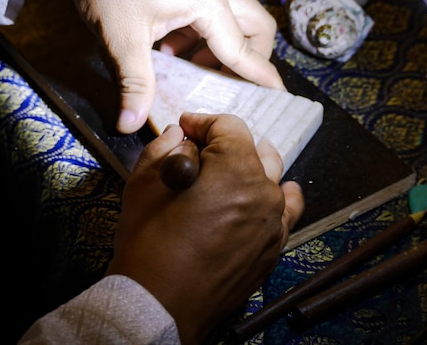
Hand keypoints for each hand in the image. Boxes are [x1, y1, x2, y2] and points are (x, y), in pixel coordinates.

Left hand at [15, 0, 284, 133]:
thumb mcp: (121, 39)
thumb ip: (134, 84)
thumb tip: (130, 125)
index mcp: (209, 1)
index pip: (245, 49)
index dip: (263, 78)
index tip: (280, 98)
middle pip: (257, 27)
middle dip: (252, 60)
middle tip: (230, 85)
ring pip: (238, 19)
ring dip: (225, 48)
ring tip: (197, 71)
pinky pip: (214, 14)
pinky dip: (204, 37)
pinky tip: (173, 51)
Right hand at [106, 113, 303, 343]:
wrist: (159, 304)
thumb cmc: (148, 243)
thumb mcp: (143, 184)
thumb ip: (164, 147)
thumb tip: (181, 136)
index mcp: (235, 168)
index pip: (229, 126)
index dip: (203, 121)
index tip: (185, 128)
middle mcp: (264, 191)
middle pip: (255, 150)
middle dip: (226, 144)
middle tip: (199, 152)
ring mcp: (273, 222)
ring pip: (273, 179)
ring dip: (251, 169)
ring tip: (230, 174)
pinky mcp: (273, 248)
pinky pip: (283, 213)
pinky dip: (272, 200)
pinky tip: (261, 200)